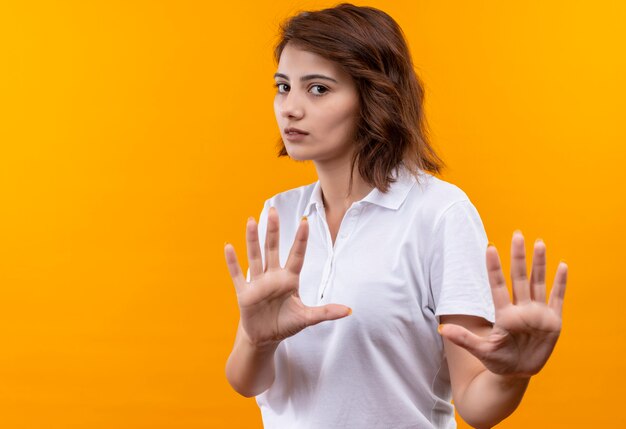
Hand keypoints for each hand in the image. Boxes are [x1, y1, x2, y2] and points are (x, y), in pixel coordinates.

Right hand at [224, 207, 350, 348]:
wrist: (265, 338)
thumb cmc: (286, 324)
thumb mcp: (307, 318)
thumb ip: (325, 312)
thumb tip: (349, 310)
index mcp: (289, 280)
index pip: (297, 256)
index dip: (300, 240)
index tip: (305, 221)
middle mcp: (273, 276)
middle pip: (273, 249)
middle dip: (273, 230)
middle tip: (273, 209)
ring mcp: (258, 283)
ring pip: (255, 256)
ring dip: (252, 239)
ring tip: (251, 220)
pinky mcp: (244, 292)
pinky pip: (237, 274)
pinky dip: (232, 262)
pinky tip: (228, 246)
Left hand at [439, 231, 567, 377]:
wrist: (516, 374)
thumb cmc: (497, 361)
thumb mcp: (481, 351)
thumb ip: (464, 339)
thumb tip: (441, 330)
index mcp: (504, 314)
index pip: (497, 285)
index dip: (494, 267)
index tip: (489, 247)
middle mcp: (521, 309)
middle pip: (520, 278)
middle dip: (519, 256)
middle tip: (517, 233)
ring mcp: (537, 314)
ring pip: (538, 283)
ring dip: (540, 264)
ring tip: (539, 243)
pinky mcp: (553, 322)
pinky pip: (557, 298)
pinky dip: (560, 284)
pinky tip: (562, 266)